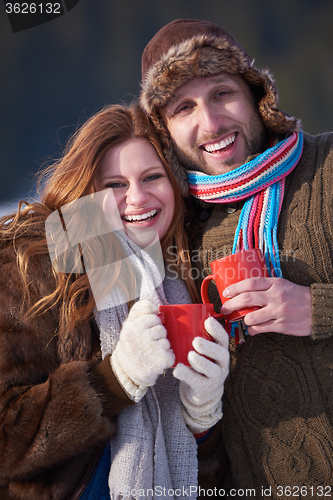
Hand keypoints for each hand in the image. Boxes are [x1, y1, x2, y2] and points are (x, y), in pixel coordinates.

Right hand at [111, 300, 174, 401]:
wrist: (125, 373)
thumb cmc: (131, 345)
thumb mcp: (129, 325)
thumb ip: (140, 310)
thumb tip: (156, 307)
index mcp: (132, 327)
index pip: (153, 317)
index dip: (153, 324)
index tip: (146, 332)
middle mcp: (140, 337)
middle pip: (161, 329)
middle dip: (158, 337)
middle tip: (148, 345)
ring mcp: (150, 349)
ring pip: (166, 342)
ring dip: (162, 348)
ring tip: (152, 354)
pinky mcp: (159, 361)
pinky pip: (171, 355)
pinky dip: (167, 359)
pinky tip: (157, 361)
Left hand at [173, 317, 228, 433]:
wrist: (202, 391)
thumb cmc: (199, 363)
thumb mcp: (201, 350)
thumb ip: (193, 337)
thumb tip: (172, 316)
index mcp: (220, 350)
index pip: (223, 338)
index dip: (217, 330)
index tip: (208, 321)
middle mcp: (221, 364)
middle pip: (222, 354)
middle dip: (209, 347)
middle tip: (196, 341)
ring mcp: (215, 377)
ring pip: (212, 370)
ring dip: (201, 362)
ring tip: (190, 355)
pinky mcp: (205, 388)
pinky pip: (198, 382)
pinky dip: (187, 375)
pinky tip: (178, 369)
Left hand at [222, 277, 311, 336]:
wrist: (318, 308)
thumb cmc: (298, 295)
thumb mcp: (282, 284)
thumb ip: (266, 287)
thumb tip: (244, 292)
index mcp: (275, 283)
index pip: (250, 283)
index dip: (234, 288)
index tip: (225, 292)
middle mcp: (275, 296)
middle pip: (246, 299)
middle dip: (231, 304)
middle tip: (224, 309)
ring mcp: (278, 311)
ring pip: (251, 317)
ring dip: (242, 320)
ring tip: (241, 320)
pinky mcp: (282, 325)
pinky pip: (260, 329)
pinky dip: (252, 330)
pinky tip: (251, 329)